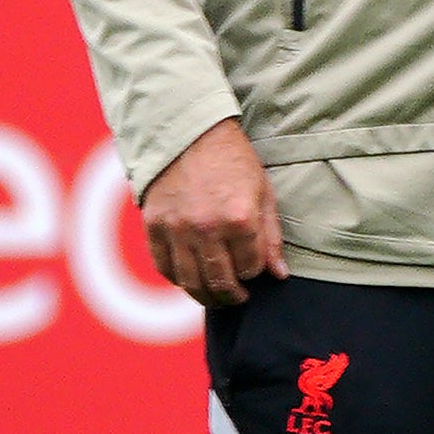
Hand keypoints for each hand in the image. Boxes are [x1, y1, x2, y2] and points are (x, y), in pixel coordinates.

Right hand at [141, 118, 286, 306]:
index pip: (251, 268)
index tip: (255, 270)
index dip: (255, 273)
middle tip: (237, 298)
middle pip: (220, 281)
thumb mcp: (263, 193)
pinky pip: (164, 267)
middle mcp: (207, 228)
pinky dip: (177, 280)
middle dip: (232, 296)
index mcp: (240, 218)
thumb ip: (271, 237)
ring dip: (205, 296)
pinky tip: (189, 280)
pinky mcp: (154, 227)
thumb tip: (279, 275)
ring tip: (216, 297)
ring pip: (190, 282)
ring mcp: (177, 229)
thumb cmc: (234, 162)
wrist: (190, 135)